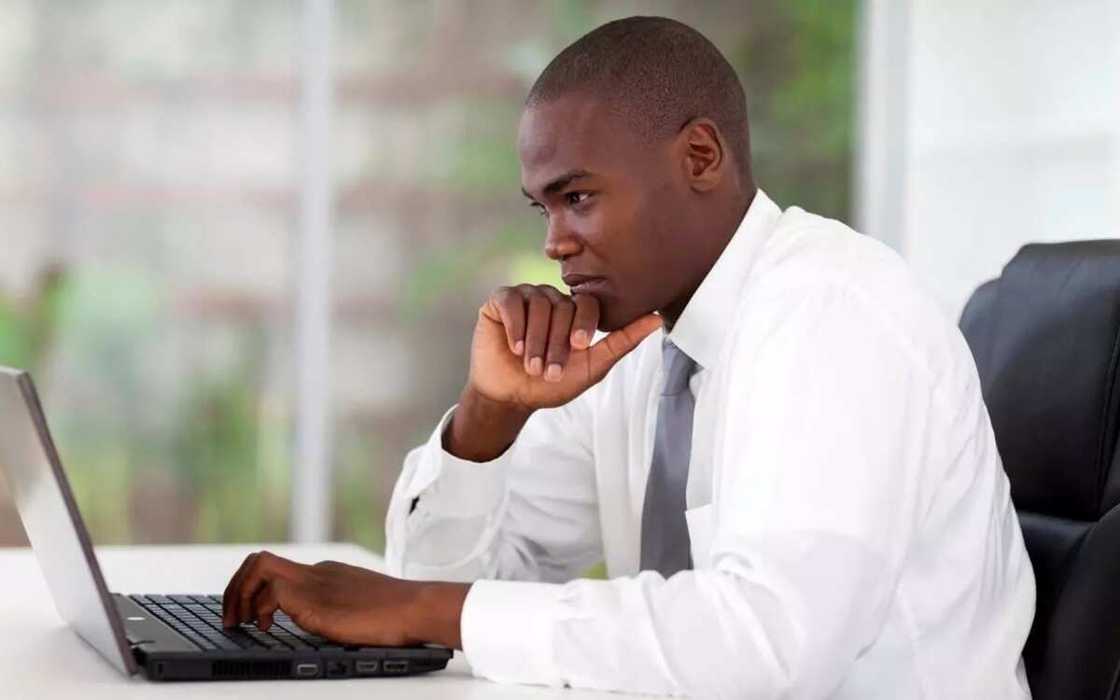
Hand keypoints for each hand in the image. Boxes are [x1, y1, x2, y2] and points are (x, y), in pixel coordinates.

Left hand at [222, 550, 468, 648]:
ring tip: (239, 624)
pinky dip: (260, 609)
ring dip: (239, 595)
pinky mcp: (315, 599)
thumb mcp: (360, 609)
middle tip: (231, 618)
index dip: (254, 590)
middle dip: (235, 588)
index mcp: (327, 574)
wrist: (416, 608)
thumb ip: (339, 610)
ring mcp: (315, 582)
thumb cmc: (398, 615)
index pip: (277, 570)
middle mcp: (317, 572)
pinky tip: (267, 628)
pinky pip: (272, 591)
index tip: (249, 615)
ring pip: (258, 568)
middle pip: (259, 561)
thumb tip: (327, 626)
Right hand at [444, 285, 660, 461]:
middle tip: (548, 370)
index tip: (578, 348)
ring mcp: (526, 296)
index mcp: (574, 311)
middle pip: (560, 305)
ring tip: (531, 364)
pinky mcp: (501, 301)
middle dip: (555, 343)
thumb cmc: (551, 384)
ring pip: (537, 303)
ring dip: (535, 340)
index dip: (583, 324)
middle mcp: (552, 299)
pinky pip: (512, 301)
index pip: (586, 303)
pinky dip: (515, 326)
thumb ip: (623, 342)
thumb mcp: (591, 367)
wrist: (511, 397)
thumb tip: (657, 318)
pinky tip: (515, 347)